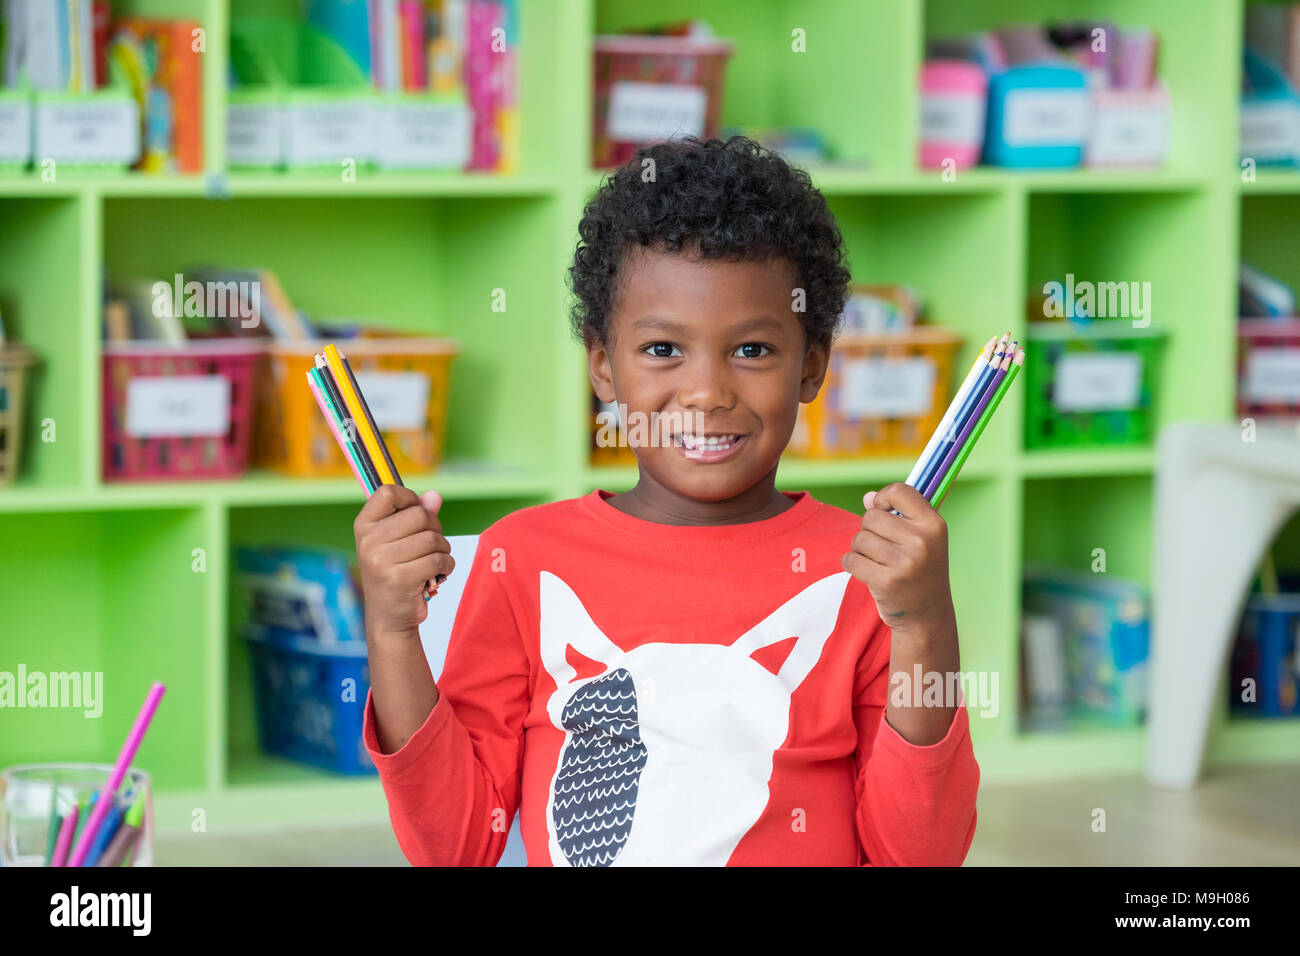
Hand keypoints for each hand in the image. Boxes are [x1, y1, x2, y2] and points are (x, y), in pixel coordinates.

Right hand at [354, 485, 454, 638]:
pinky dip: (447, 565)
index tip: (415, 513)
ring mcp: (381, 560)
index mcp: (364, 526)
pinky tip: (439, 573)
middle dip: (435, 528)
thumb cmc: (396, 571)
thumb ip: (416, 514)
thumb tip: (435, 496)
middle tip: (431, 545)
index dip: (410, 498)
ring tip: (434, 561)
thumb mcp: (399, 540)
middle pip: (419, 515)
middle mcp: (368, 541)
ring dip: (443, 549)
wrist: (388, 617)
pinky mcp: (399, 578)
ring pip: (433, 538)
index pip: (387, 492)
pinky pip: (438, 559)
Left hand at [842, 482, 954, 632]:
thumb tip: (867, 497)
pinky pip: (851, 559)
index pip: (899, 491)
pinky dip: (853, 564)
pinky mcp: (886, 581)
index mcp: (934, 525)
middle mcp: (922, 541)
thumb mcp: (921, 539)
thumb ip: (897, 514)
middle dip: (869, 530)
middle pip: (871, 516)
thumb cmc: (921, 571)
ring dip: (861, 549)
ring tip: (879, 562)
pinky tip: (868, 572)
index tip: (883, 510)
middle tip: (883, 548)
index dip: (884, 498)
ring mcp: (904, 562)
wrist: (927, 615)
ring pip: (859, 538)